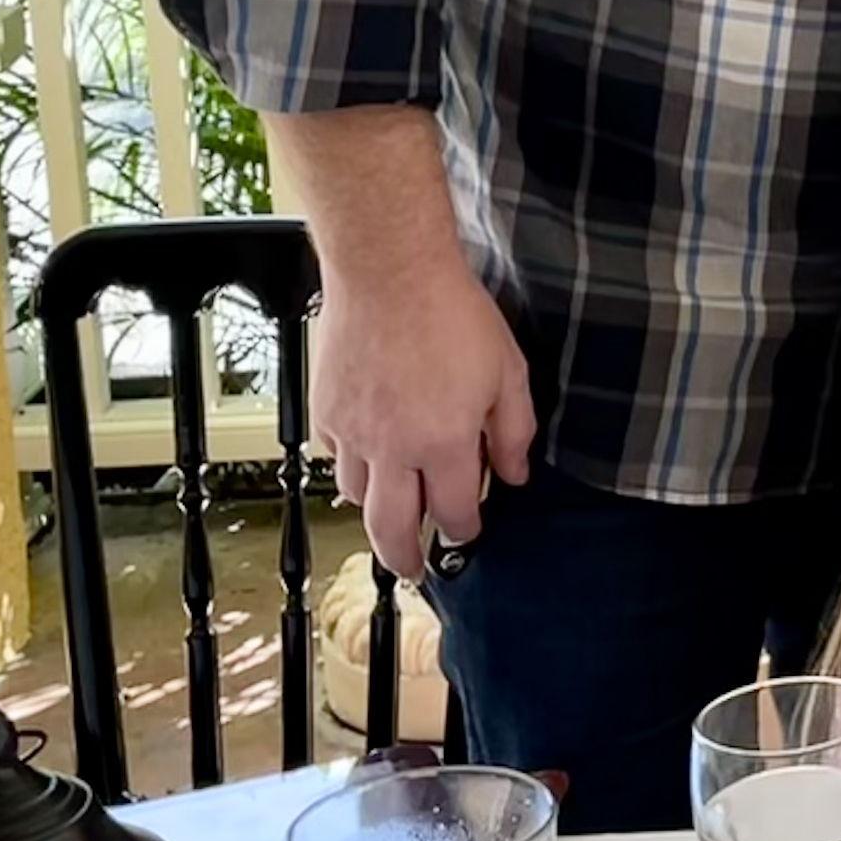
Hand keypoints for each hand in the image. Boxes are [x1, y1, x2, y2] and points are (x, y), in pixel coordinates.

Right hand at [312, 257, 538, 579]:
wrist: (388, 270)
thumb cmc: (451, 313)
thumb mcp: (508, 372)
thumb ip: (514, 432)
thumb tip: (515, 474)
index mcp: (442, 445)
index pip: (453, 514)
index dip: (465, 529)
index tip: (469, 529)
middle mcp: (392, 450)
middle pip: (391, 531)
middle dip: (405, 559)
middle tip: (413, 570)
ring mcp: (352, 432)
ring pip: (355, 496)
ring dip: (375, 509)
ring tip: (391, 506)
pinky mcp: (325, 410)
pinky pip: (334, 456)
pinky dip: (350, 464)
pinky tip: (368, 452)